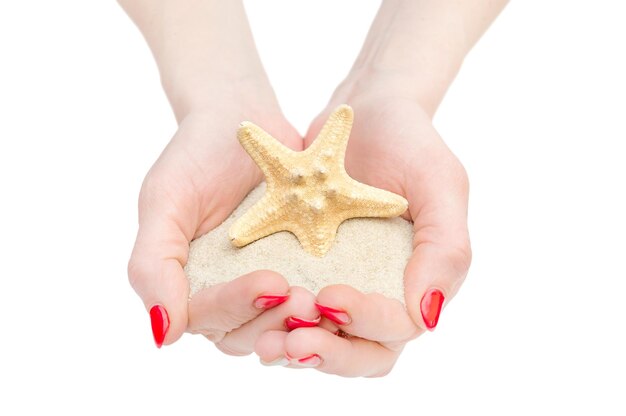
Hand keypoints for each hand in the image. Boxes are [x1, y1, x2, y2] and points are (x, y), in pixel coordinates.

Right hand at [127, 97, 321, 352]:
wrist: (243, 120)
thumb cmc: (195, 157)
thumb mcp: (165, 202)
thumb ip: (152, 265)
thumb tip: (160, 335)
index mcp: (187, 284)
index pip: (207, 316)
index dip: (237, 306)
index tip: (273, 283)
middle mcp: (225, 292)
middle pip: (246, 332)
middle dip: (276, 321)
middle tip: (308, 301)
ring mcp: (263, 283)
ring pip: (278, 325)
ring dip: (301, 321)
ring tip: (326, 302)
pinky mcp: (297, 269)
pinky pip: (310, 296)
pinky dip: (325, 304)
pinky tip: (344, 297)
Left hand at [255, 85, 470, 376]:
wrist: (363, 113)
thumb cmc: (409, 142)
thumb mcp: (439, 183)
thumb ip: (446, 248)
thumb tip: (427, 317)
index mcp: (420, 281)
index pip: (398, 327)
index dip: (367, 323)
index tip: (330, 297)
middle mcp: (383, 294)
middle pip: (363, 354)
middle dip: (330, 355)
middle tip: (293, 343)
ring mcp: (347, 287)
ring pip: (327, 344)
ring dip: (298, 350)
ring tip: (265, 342)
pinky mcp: (312, 274)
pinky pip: (295, 314)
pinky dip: (275, 322)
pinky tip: (251, 316)